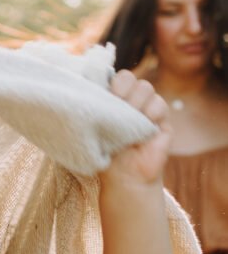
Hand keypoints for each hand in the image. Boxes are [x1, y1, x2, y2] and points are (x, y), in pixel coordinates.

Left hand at [104, 71, 170, 185]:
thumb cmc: (107, 154)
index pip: (111, 77)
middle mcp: (128, 100)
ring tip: (130, 120)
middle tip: (118, 104)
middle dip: (122, 89)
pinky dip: (151, 113)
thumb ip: (97, 108)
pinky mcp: (161, 119)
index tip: (106, 94)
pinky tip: (144, 127)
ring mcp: (146, 108)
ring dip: (136, 102)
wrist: (126, 176)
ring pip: (145, 87)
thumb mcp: (97, 130)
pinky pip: (159, 103)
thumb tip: (91, 84)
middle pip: (129, 77)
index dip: (110, 82)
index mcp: (111, 100)